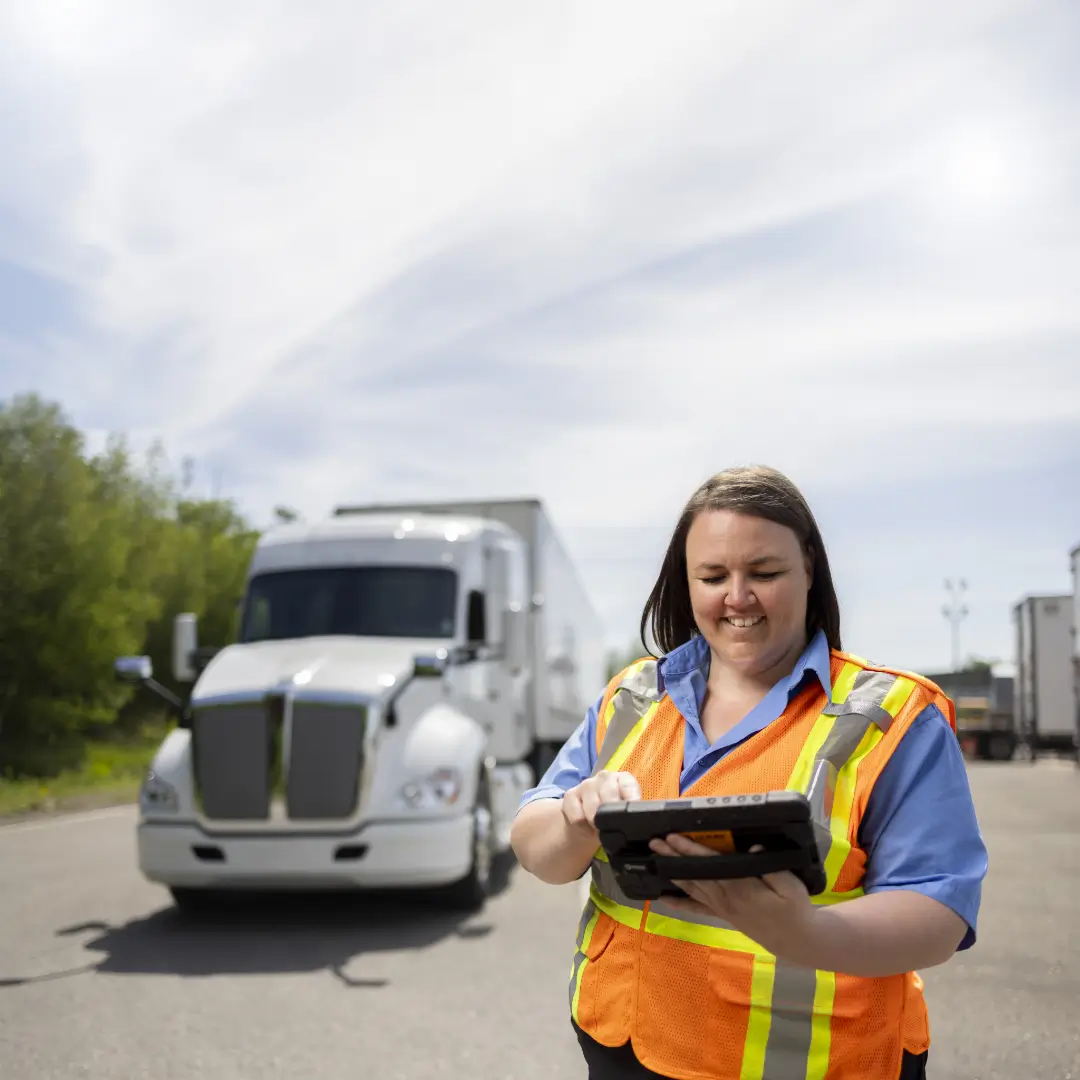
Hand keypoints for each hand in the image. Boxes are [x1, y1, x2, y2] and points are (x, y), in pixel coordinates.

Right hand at [561, 770, 640, 833]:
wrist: (587, 820)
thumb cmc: (612, 816)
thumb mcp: (626, 813)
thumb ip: (635, 813)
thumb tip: (647, 823)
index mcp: (623, 779)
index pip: (628, 785)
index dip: (631, 799)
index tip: (630, 815)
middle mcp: (604, 777)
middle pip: (608, 795)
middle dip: (611, 816)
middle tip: (612, 828)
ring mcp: (586, 784)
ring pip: (592, 807)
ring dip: (596, 824)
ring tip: (599, 829)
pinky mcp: (570, 795)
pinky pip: (577, 816)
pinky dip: (582, 827)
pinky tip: (587, 828)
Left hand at [648, 834, 815, 957]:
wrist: (798, 940)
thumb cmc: (795, 908)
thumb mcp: (791, 885)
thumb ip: (771, 867)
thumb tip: (753, 847)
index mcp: (741, 887)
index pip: (711, 864)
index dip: (691, 850)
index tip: (674, 837)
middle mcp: (726, 898)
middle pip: (694, 873)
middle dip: (673, 857)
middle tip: (654, 843)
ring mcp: (722, 908)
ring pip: (692, 887)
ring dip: (672, 872)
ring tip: (654, 859)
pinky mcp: (723, 915)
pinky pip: (697, 908)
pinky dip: (680, 903)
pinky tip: (664, 898)